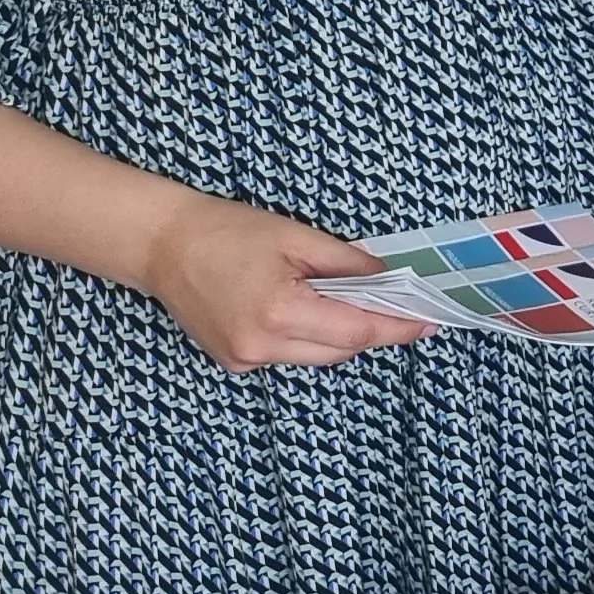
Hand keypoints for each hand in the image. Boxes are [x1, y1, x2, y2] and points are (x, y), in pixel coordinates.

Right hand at [139, 192, 432, 370]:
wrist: (165, 245)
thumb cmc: (229, 231)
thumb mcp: (296, 237)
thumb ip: (346, 263)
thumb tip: (389, 278)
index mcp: (280, 313)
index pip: (356, 331)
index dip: (396, 327)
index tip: (428, 322)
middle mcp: (261, 347)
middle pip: (341, 350)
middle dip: (372, 329)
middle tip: (399, 304)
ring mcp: (245, 360)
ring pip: (317, 356)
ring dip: (340, 333)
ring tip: (353, 300)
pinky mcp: (234, 362)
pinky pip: (290, 355)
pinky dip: (310, 337)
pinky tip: (308, 308)